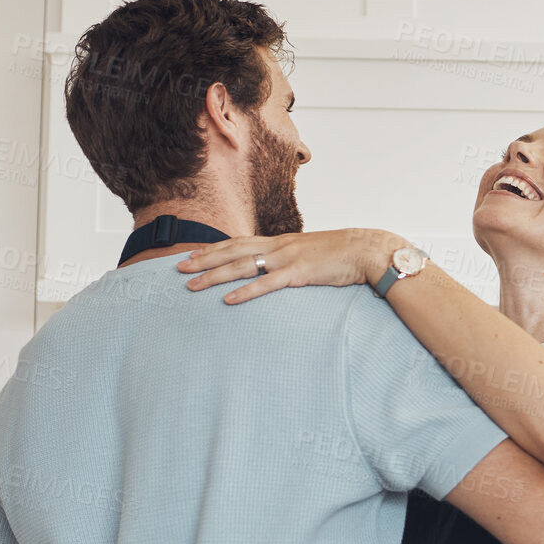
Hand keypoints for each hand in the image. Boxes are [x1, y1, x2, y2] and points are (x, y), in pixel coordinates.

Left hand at [177, 229, 397, 303]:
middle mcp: (277, 246)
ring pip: (242, 266)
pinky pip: (266, 284)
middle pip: (232, 251)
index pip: (238, 242)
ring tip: (192, 285)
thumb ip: (291, 260)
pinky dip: (245, 293)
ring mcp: (286, 259)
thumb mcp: (310, 254)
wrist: (366, 249)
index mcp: (279, 242)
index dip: (212, 248)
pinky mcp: (298, 274)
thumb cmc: (341, 255)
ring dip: (214, 276)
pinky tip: (227, 301)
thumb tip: (277, 271)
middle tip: (178, 268)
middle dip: (203, 259)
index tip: (190, 254)